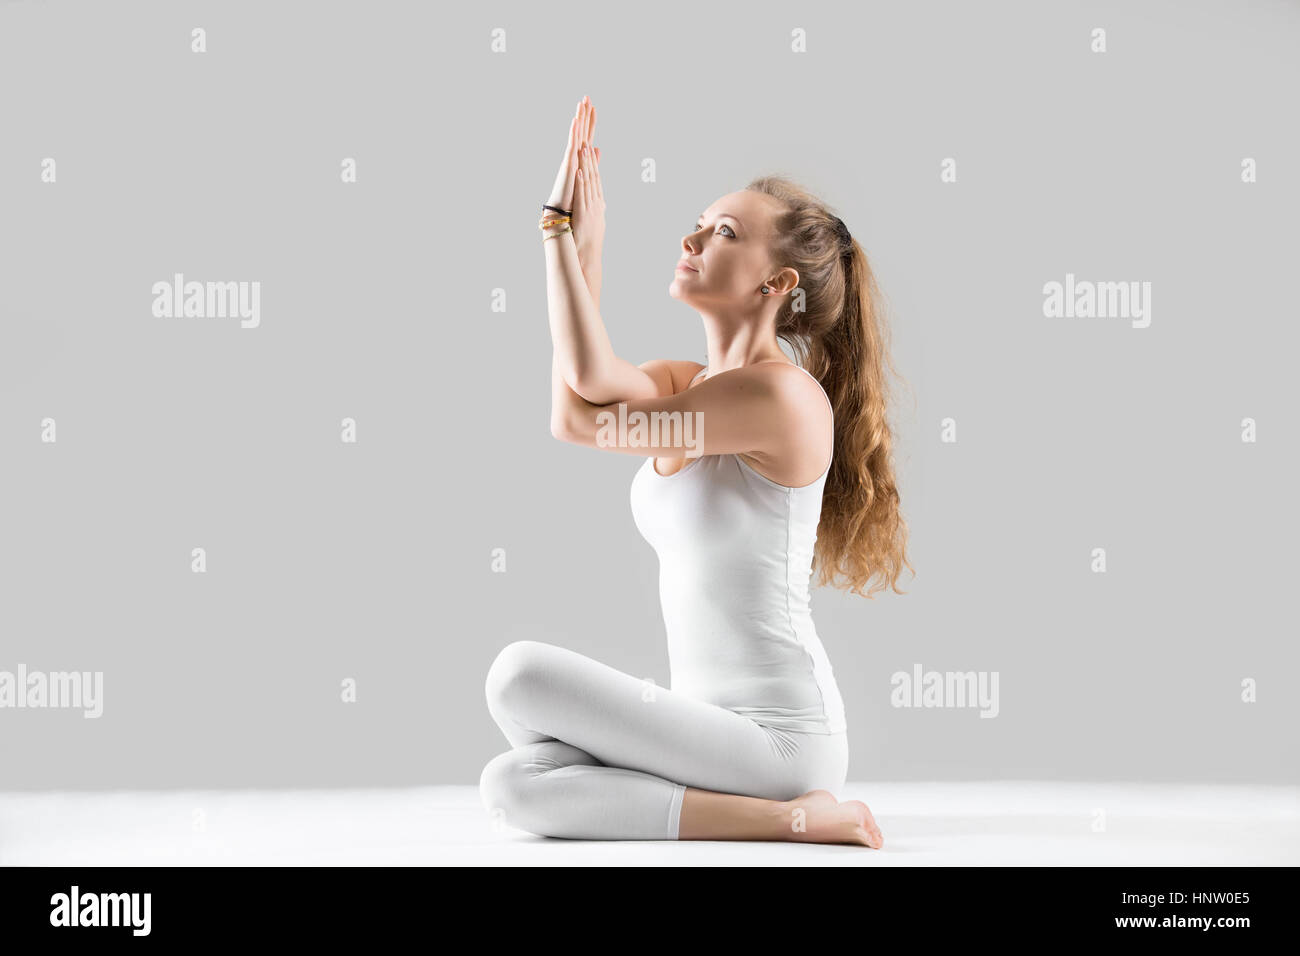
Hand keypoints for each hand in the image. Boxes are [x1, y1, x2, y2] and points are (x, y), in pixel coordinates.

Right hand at [546, 95, 599, 211]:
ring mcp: (571, 158)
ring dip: (579, 118)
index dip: (590, 121)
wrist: (563, 210)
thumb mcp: (587, 173)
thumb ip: (592, 159)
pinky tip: (576, 121)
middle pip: (581, 130)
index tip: (593, 106)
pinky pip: (572, 145)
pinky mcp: (568, 164)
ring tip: (581, 103)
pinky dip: (574, 133)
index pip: (587, 135)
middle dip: (584, 114)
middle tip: (586, 97)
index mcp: (580, 157)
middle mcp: (574, 155)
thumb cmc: (572, 195)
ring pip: (576, 134)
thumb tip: (598, 149)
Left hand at [572, 141, 604, 265]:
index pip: (597, 180)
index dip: (594, 164)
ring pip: (590, 183)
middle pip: (595, 177)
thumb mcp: (596, 223)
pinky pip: (583, 195)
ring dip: (586, 166)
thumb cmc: (589, 242)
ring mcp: (591, 208)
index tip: (591, 151)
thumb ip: (596, 210)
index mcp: (598, 205)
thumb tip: (600, 204)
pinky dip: (581, 182)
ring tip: (583, 150)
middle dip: (590, 159)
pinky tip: (579, 171)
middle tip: (587, 142)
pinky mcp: (584, 214)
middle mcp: (597, 204)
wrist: (588, 257)